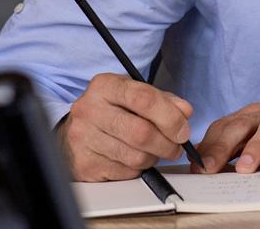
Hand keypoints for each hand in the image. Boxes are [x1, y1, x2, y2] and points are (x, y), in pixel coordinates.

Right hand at [58, 73, 213, 180]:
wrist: (75, 131)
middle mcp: (90, 110)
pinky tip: (132, 158)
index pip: (144, 99)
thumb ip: (163, 100)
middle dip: (167, 143)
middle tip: (176, 146)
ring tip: (153, 150)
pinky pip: (125, 172)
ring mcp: (84, 138)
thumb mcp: (134, 95)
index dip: (170, 117)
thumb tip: (185, 112)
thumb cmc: (110, 111)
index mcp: (105, 86)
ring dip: (154, 157)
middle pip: (142, 133)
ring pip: (136, 156)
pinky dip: (137, 169)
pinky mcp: (85, 164)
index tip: (183, 129)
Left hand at [195, 97, 259, 173]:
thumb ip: (241, 149)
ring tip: (244, 169)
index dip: (207, 147)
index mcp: (252, 116)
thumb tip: (212, 171)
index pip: (223, 127)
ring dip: (255, 148)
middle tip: (208, 170)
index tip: (195, 169)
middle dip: (221, 147)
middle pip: (240, 126)